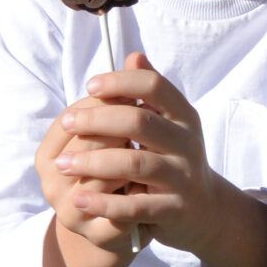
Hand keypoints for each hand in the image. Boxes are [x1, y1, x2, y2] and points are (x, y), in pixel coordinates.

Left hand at [35, 52, 266, 266]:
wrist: (204, 211)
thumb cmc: (173, 159)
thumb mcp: (168, 124)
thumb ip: (149, 93)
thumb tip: (133, 56)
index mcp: (184, 116)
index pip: (154, 86)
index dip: (121, 82)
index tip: (90, 85)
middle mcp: (187, 143)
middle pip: (140, 122)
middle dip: (97, 120)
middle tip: (66, 123)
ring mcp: (183, 178)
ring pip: (135, 164)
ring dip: (94, 162)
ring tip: (62, 164)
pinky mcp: (174, 210)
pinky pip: (136, 206)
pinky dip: (105, 202)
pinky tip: (79, 199)